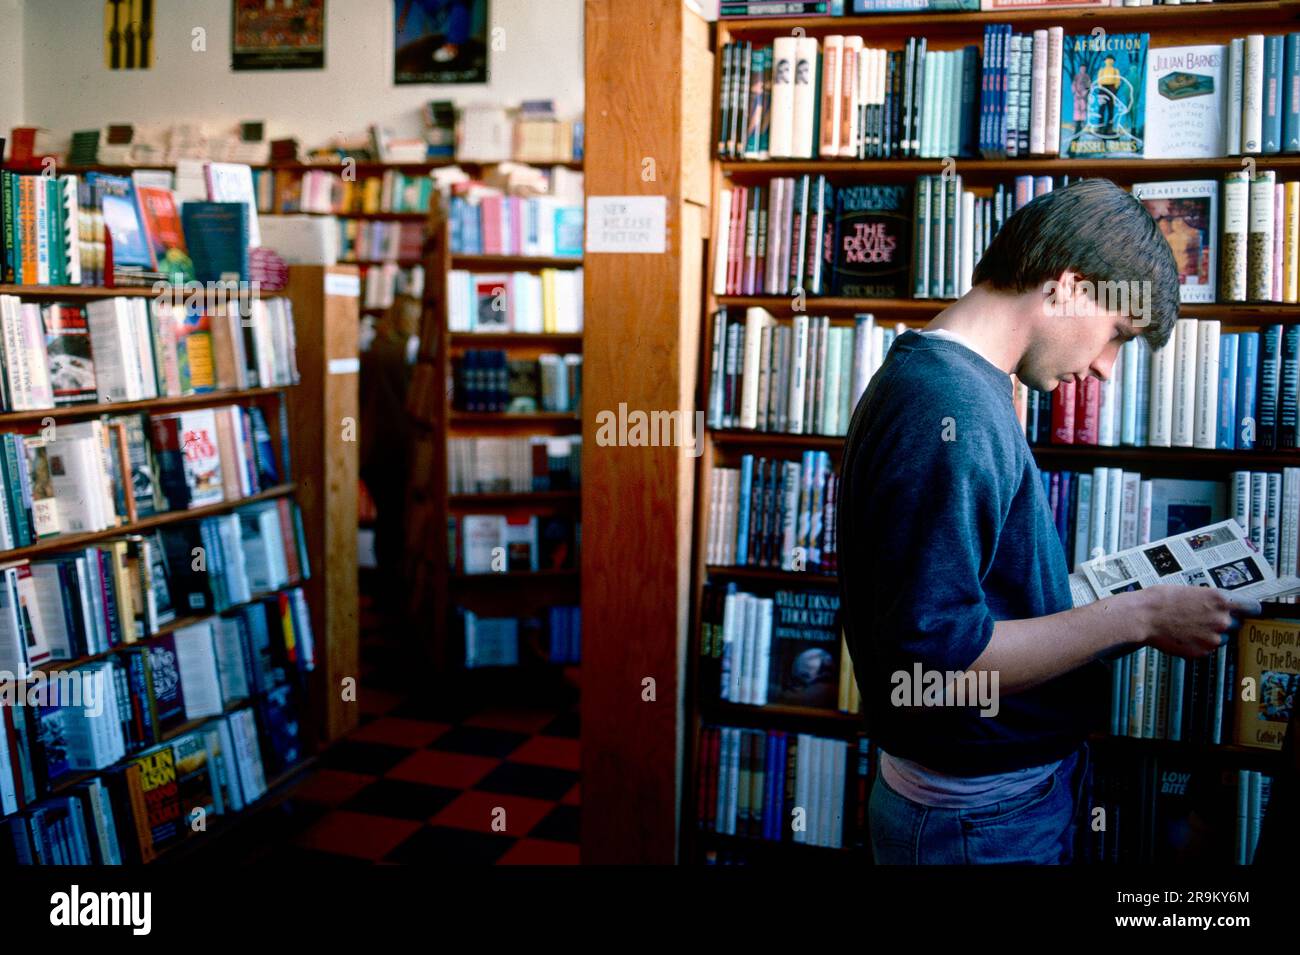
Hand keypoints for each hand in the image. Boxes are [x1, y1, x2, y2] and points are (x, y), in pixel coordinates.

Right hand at [1137, 585, 1260, 658]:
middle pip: (1235, 624)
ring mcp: (1213, 639)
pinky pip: (1206, 648)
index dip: (1248, 609)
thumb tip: (1225, 607)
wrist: (1142, 617)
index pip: (1253, 608)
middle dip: (1223, 622)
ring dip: (1210, 634)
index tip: (1246, 611)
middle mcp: (1223, 621)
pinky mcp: (1202, 652)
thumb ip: (1213, 600)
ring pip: (1220, 638)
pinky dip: (1198, 644)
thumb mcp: (1192, 590)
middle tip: (1203, 617)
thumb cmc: (1162, 599)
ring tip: (1188, 626)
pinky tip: (1182, 635)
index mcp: (1222, 600)